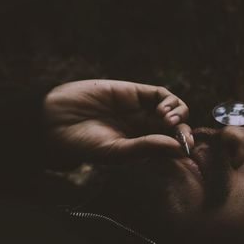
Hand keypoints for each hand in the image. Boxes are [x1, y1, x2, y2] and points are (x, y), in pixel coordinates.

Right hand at [43, 80, 193, 163]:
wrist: (57, 118)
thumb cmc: (84, 142)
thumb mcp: (117, 151)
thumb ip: (147, 148)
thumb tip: (180, 148)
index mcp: (142, 148)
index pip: (171, 148)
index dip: (182, 148)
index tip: (185, 150)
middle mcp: (145, 129)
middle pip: (178, 129)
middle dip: (184, 132)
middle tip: (182, 137)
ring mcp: (142, 110)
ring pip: (175, 110)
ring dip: (179, 116)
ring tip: (168, 122)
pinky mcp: (136, 93)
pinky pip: (161, 95)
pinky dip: (170, 102)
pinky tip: (163, 111)